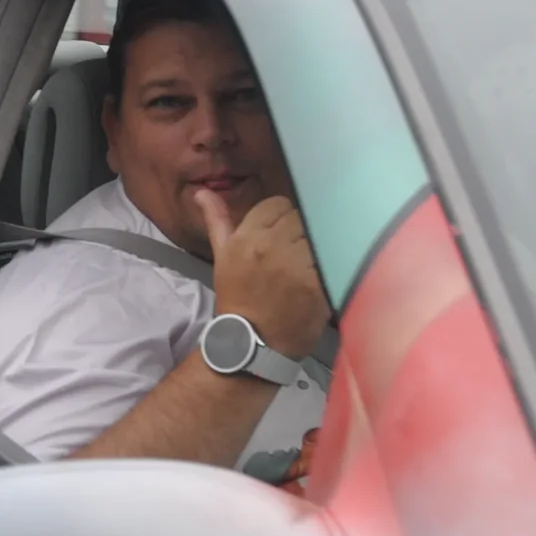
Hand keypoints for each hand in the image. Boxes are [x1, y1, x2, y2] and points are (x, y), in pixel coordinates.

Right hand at [197, 190, 331, 359]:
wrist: (252, 343)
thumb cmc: (238, 298)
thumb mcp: (223, 257)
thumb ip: (217, 220)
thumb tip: (204, 191)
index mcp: (247, 236)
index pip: (279, 204)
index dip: (283, 219)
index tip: (281, 237)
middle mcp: (270, 246)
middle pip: (301, 218)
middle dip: (301, 232)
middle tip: (296, 254)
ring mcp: (295, 265)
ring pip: (318, 235)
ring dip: (317, 248)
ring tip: (309, 266)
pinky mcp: (316, 284)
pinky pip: (331, 259)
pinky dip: (330, 266)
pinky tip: (321, 277)